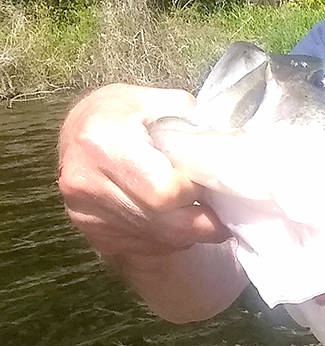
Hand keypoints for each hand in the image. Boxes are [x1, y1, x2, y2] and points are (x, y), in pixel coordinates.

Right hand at [58, 82, 243, 320]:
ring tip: (201, 209)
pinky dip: (171, 236)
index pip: (166, 190)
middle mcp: (88, 182)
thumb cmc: (119, 113)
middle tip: (218, 204)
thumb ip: (187, 116)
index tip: (208, 181)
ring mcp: (87, 214)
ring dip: (190, 230)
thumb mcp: (149, 99)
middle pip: (166, 222)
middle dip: (201, 216)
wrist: (76, 135)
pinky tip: (173, 216)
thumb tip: (226, 141)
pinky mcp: (94, 234)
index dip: (195, 190)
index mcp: (104, 141)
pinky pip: (147, 246)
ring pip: (161, 239)